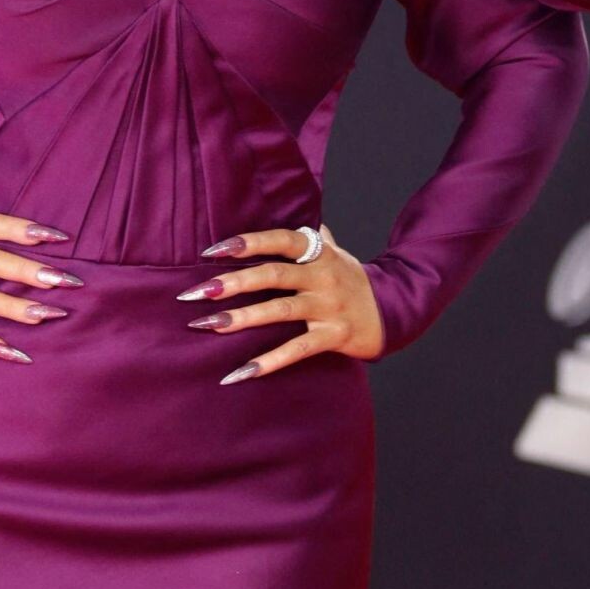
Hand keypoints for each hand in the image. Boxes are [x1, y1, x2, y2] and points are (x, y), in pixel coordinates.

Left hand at [174, 221, 385, 381]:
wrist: (394, 312)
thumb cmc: (353, 279)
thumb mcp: (336, 252)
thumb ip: (311, 236)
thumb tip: (291, 215)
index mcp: (319, 253)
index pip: (280, 241)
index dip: (247, 243)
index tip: (212, 251)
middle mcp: (323, 276)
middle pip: (273, 275)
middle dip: (232, 284)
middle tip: (195, 293)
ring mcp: (329, 307)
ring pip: (280, 312)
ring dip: (241, 319)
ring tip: (207, 326)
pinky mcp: (334, 336)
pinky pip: (297, 350)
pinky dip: (268, 362)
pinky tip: (239, 372)